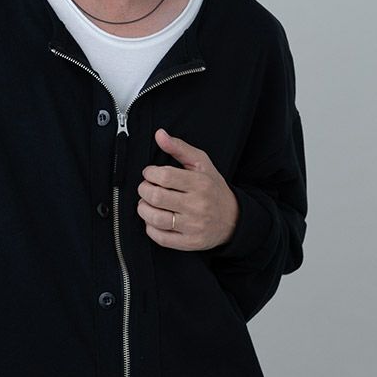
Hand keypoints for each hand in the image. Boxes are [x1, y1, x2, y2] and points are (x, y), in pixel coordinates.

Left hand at [137, 128, 238, 250]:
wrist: (233, 219)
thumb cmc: (213, 188)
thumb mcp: (201, 164)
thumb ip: (179, 147)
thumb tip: (159, 134)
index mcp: (200, 183)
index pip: (164, 176)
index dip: (149, 173)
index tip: (150, 174)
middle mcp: (198, 205)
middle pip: (156, 196)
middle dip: (143, 190)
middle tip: (146, 188)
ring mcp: (193, 225)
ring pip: (155, 218)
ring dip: (143, 209)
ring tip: (146, 203)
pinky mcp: (189, 242)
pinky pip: (160, 237)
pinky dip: (150, 228)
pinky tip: (153, 220)